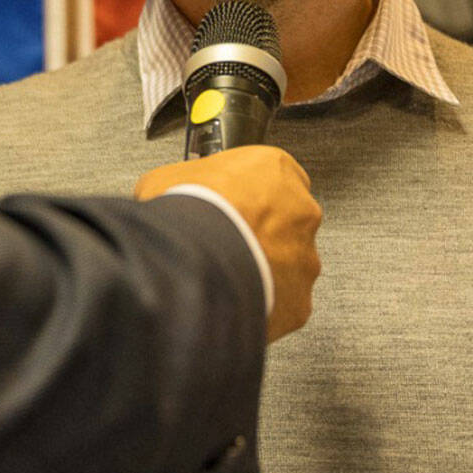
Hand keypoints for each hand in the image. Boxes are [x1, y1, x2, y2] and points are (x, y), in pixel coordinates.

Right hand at [136, 146, 321, 342]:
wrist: (197, 260)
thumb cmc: (191, 213)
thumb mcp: (168, 178)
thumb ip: (184, 183)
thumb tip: (168, 194)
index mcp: (276, 169)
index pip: (274, 177)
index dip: (249, 194)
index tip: (232, 204)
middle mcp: (302, 210)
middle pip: (286, 222)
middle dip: (260, 234)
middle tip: (227, 242)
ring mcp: (305, 257)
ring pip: (289, 265)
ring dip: (265, 269)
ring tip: (226, 274)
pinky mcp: (300, 299)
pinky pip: (285, 302)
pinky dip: (264, 302)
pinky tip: (233, 299)